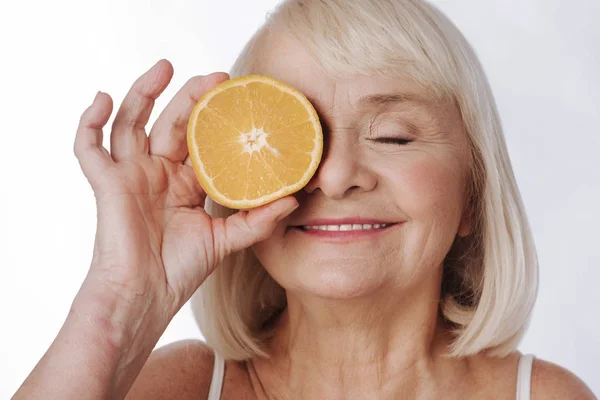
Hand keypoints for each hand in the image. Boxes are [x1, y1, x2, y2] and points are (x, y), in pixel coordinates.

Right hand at [74, 59, 297, 317]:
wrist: (146, 297)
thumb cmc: (180, 271)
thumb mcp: (227, 240)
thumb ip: (258, 220)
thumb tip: (295, 199)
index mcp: (186, 182)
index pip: (201, 139)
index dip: (216, 117)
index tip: (238, 95)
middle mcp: (158, 172)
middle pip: (171, 122)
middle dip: (192, 97)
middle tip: (217, 78)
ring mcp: (132, 175)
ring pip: (131, 122)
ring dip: (143, 91)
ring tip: (166, 67)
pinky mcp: (107, 183)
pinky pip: (89, 147)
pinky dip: (89, 122)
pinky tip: (102, 99)